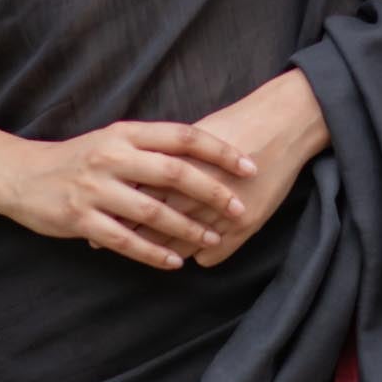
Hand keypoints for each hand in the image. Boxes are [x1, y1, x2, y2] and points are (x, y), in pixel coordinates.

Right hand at [0, 118, 257, 271]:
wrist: (20, 175)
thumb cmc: (76, 159)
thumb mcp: (111, 141)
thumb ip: (150, 147)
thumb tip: (202, 154)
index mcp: (125, 134)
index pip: (182, 137)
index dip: (219, 151)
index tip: (248, 166)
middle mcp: (112, 157)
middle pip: (174, 172)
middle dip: (212, 192)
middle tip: (240, 208)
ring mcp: (95, 190)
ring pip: (153, 211)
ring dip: (188, 228)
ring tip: (213, 239)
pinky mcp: (80, 219)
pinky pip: (125, 240)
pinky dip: (153, 252)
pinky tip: (175, 261)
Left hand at [105, 73, 326, 269]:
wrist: (282, 125)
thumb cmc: (234, 125)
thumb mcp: (191, 138)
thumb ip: (161, 158)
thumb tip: (131, 172)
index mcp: (177, 169)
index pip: (136, 197)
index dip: (116, 208)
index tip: (99, 214)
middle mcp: (195, 194)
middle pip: (152, 225)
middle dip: (128, 234)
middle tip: (104, 242)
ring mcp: (219, 214)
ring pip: (180, 246)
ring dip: (162, 252)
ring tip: (149, 254)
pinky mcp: (242, 226)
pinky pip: (210, 256)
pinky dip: (197, 255)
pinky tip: (189, 254)